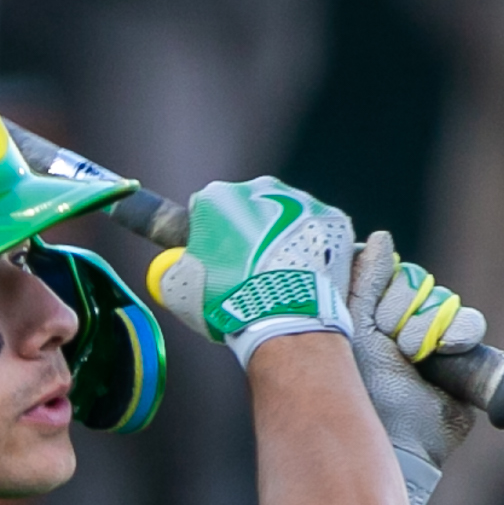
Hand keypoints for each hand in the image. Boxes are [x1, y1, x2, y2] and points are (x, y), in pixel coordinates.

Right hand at [147, 176, 352, 367]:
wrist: (284, 316)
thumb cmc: (227, 301)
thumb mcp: (179, 289)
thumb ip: (170, 268)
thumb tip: (170, 267)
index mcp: (218, 196)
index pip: (206, 209)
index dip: (208, 237)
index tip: (214, 261)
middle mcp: (261, 188)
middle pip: (249, 208)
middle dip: (248, 233)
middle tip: (248, 272)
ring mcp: (301, 202)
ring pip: (286, 218)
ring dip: (281, 240)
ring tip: (279, 278)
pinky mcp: (333, 220)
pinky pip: (318, 233)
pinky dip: (312, 250)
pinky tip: (304, 276)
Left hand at [343, 230, 483, 504]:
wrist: (385, 437)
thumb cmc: (356, 387)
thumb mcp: (352, 325)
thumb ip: (365, 279)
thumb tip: (381, 237)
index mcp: (373, 319)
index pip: (390, 278)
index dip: (385, 288)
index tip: (374, 314)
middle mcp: (404, 329)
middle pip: (417, 286)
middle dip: (403, 307)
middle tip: (391, 339)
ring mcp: (434, 345)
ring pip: (444, 303)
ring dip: (428, 321)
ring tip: (412, 352)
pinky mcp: (461, 363)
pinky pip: (470, 325)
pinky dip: (461, 330)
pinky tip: (446, 346)